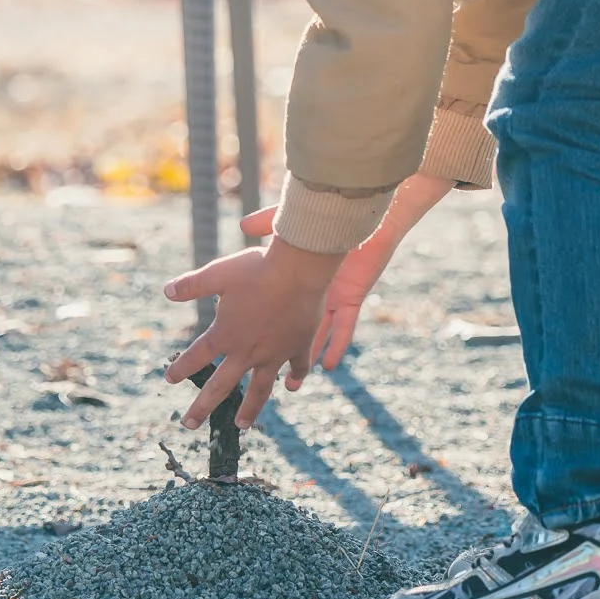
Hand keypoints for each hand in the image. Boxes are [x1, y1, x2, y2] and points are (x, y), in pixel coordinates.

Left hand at [163, 238, 342, 429]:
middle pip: (221, 386)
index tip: (169, 379)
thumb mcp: (218, 273)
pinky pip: (298, 368)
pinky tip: (292, 386)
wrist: (300, 270)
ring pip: (260, 389)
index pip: (197, 356)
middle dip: (203, 407)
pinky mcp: (298, 347)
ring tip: (241, 426)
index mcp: (225, 334)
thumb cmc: (257, 269)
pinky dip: (295, 378)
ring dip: (250, 409)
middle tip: (190, 424)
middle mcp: (247, 351)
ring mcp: (274, 353)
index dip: (181, 368)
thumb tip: (165, 291)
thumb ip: (191, 285)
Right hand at [239, 207, 394, 370]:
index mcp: (301, 281)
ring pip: (319, 337)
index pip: (281, 309)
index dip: (266, 327)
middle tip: (266, 375)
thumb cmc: (322, 217)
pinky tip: (328, 365)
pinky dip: (336, 346)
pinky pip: (345, 328)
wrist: (358, 213)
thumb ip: (265, 222)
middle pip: (297, 333)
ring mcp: (334, 299)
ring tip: (292, 385)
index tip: (249, 343)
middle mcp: (316, 296)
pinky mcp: (352, 298)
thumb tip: (241, 225)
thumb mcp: (287, 222)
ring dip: (306, 360)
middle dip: (282, 356)